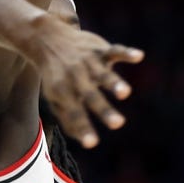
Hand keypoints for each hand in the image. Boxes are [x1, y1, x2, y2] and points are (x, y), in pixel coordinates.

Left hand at [30, 14, 144, 147]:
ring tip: (125, 93)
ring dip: (114, 82)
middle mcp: (76, 78)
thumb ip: (68, 118)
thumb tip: (83, 140)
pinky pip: (114, 50)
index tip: (92, 144)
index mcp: (64, 92)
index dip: (83, 128)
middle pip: (91, 96)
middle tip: (118, 124)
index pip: (75, 113)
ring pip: (103, 74)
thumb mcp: (55, 97)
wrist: (45, 38)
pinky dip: (126, 53)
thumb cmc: (55, 75)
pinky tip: (139, 56)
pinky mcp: (99, 49)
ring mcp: (88, 63)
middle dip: (105, 110)